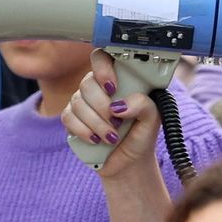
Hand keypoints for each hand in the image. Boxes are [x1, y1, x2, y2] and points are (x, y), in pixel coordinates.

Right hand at [61, 51, 161, 179]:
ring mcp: (84, 103)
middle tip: (117, 122)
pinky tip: (96, 139)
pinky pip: (68, 117)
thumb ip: (143, 104)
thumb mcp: (153, 119)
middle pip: (87, 82)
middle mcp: (99, 89)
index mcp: (119, 80)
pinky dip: (83, 130)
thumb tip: (119, 105)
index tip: (112, 87)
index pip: (102, 58)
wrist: (130, 163)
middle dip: (102, 106)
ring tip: (112, 137)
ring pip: (77, 101)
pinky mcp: (73, 120)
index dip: (102, 68)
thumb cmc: (141, 135)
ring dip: (96, 123)